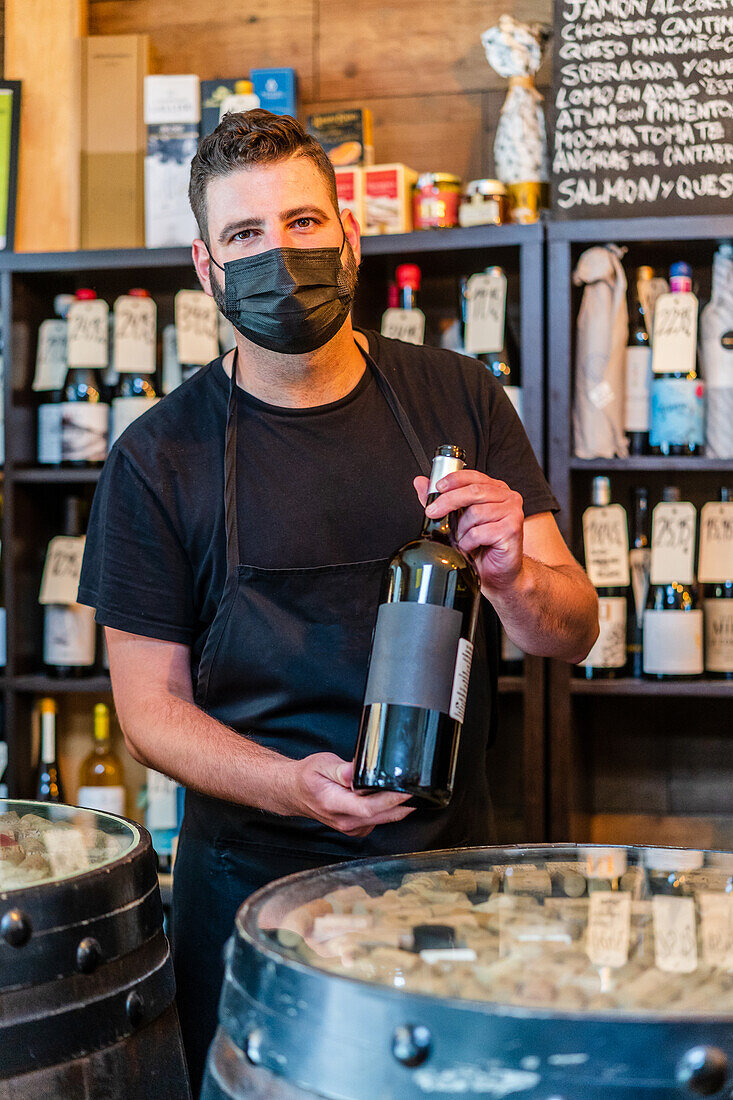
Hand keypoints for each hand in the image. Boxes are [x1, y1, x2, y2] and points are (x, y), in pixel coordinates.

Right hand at [290, 753, 413, 836]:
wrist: (295, 792)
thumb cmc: (308, 777)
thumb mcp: (321, 764)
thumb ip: (341, 769)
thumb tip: (356, 771)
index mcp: (333, 803)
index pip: (368, 807)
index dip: (391, 800)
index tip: (406, 790)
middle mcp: (343, 820)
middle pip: (381, 816)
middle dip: (402, 803)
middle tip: (418, 787)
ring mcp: (349, 828)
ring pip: (383, 820)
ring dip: (397, 807)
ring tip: (405, 788)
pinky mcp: (355, 829)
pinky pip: (379, 821)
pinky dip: (389, 811)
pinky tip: (389, 797)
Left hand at [414, 470, 523, 591]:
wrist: (497, 571)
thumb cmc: (481, 545)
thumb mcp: (457, 520)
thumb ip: (441, 500)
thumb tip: (420, 482)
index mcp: (495, 489)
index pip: (474, 476)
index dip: (454, 480)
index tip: (437, 488)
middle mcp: (507, 497)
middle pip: (474, 492)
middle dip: (448, 501)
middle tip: (432, 512)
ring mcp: (512, 513)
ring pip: (476, 513)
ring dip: (461, 530)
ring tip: (462, 539)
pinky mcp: (512, 530)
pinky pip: (480, 532)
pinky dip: (468, 541)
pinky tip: (470, 546)